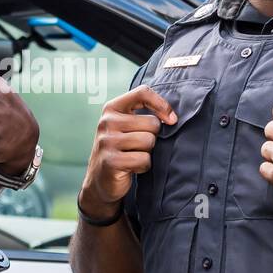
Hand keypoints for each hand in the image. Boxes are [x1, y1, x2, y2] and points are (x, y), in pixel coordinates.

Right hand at [79, 86, 176, 220]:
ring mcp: (107, 141)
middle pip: (152, 123)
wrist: (100, 180)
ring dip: (147, 152)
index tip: (171, 119)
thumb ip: (143, 115)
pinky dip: (143, 166)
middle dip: (152, 137)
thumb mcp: (125, 126)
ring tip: (133, 156)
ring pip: (149, 141)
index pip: (142, 93)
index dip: (161, 104)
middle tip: (138, 146)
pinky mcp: (111, 161)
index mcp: (112, 108)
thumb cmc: (120, 149)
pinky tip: (132, 167)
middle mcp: (107, 122)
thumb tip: (172, 118)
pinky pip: (144, 159)